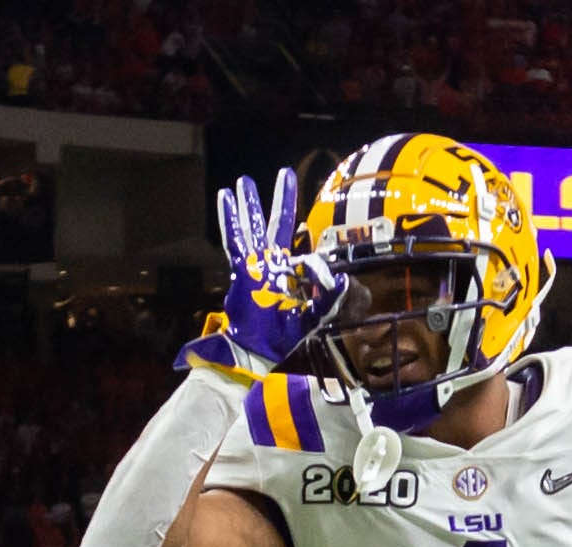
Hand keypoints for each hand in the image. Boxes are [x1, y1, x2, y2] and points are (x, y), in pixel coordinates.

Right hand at [181, 168, 337, 378]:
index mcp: (289, 274)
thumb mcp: (311, 318)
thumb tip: (346, 280)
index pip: (305, 256)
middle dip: (282, 199)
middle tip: (286, 173)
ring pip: (253, 226)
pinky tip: (226, 197)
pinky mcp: (240, 268)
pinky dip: (230, 218)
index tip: (325, 282)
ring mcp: (254, 264)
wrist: (254, 349)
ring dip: (250, 203)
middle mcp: (271, 264)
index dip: (317, 268)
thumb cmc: (280, 337)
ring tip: (243, 181)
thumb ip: (329, 300)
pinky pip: (235, 237)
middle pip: (278, 224)